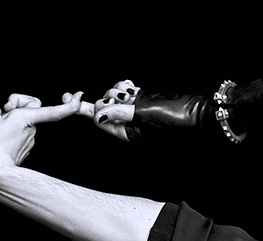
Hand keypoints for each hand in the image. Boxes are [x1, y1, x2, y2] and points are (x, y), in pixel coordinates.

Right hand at [0, 92, 84, 178]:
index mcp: (27, 118)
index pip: (53, 111)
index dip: (68, 105)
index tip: (78, 98)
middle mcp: (33, 130)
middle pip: (29, 106)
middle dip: (16, 104)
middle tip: (3, 112)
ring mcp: (29, 140)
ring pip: (23, 118)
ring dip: (11, 118)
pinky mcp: (24, 147)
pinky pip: (19, 131)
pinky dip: (10, 129)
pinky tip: (0, 137)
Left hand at [78, 79, 214, 140]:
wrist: (191, 110)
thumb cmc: (171, 117)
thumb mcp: (142, 115)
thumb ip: (118, 114)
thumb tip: (96, 114)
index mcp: (125, 133)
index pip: (98, 119)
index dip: (84, 108)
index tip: (70, 96)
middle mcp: (126, 123)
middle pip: (102, 105)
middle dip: (108, 97)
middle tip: (123, 96)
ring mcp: (132, 110)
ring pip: (112, 95)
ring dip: (118, 89)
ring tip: (133, 93)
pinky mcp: (139, 99)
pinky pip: (123, 89)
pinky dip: (125, 85)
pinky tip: (134, 88)